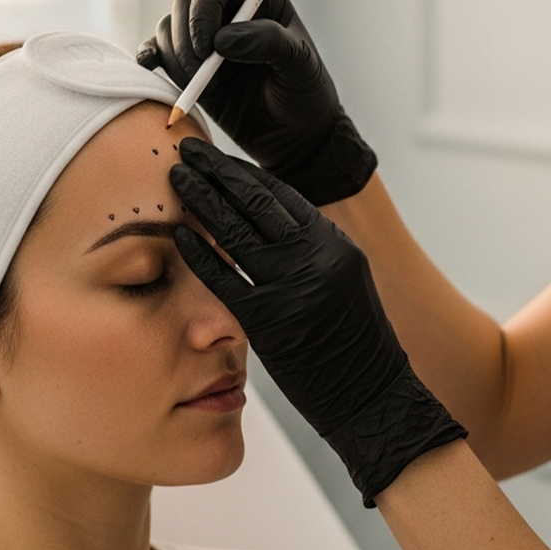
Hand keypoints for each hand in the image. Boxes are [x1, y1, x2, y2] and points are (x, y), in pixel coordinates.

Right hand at [137, 0, 376, 205]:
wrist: (298, 140)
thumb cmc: (306, 96)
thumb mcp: (300, 64)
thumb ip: (268, 42)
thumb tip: (222, 40)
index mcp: (257, 0)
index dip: (203, 6)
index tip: (208, 46)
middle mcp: (227, 15)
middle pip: (184, 4)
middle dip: (186, 40)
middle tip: (205, 74)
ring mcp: (206, 43)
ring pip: (167, 30)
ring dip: (176, 59)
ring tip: (209, 91)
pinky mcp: (190, 71)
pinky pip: (158, 54)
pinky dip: (151, 59)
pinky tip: (152, 69)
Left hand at [170, 138, 466, 505]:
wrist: (375, 400)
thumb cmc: (354, 347)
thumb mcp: (342, 284)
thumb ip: (308, 252)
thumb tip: (268, 225)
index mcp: (335, 245)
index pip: (282, 194)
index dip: (243, 172)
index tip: (217, 157)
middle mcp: (318, 258)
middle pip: (257, 201)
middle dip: (217, 172)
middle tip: (187, 149)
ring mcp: (295, 288)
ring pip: (237, 232)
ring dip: (201, 200)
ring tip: (175, 177)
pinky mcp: (271, 322)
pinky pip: (226, 280)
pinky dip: (199, 254)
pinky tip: (177, 235)